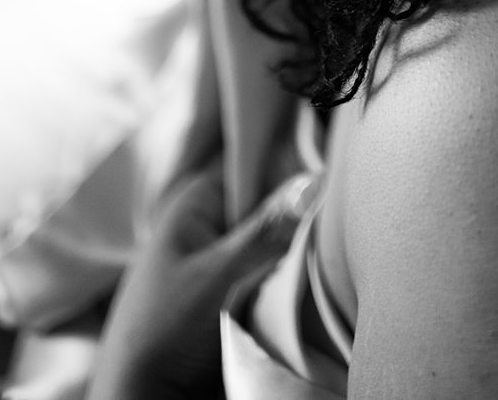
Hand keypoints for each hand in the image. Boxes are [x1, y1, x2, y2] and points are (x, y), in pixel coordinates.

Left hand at [87, 168, 317, 399]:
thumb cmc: (164, 330)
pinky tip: (312, 281)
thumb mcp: (216, 276)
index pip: (252, 166)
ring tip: (326, 256)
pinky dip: (291, 282)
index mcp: (196, 203)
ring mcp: (225, 264)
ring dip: (297, 255)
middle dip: (298, 219)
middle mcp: (211, 226)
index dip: (289, 170)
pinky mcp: (237, 298)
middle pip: (271, 207)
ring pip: (277, 245)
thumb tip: (313, 182)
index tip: (328, 179)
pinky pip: (275, 277)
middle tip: (333, 224)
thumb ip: (266, 231)